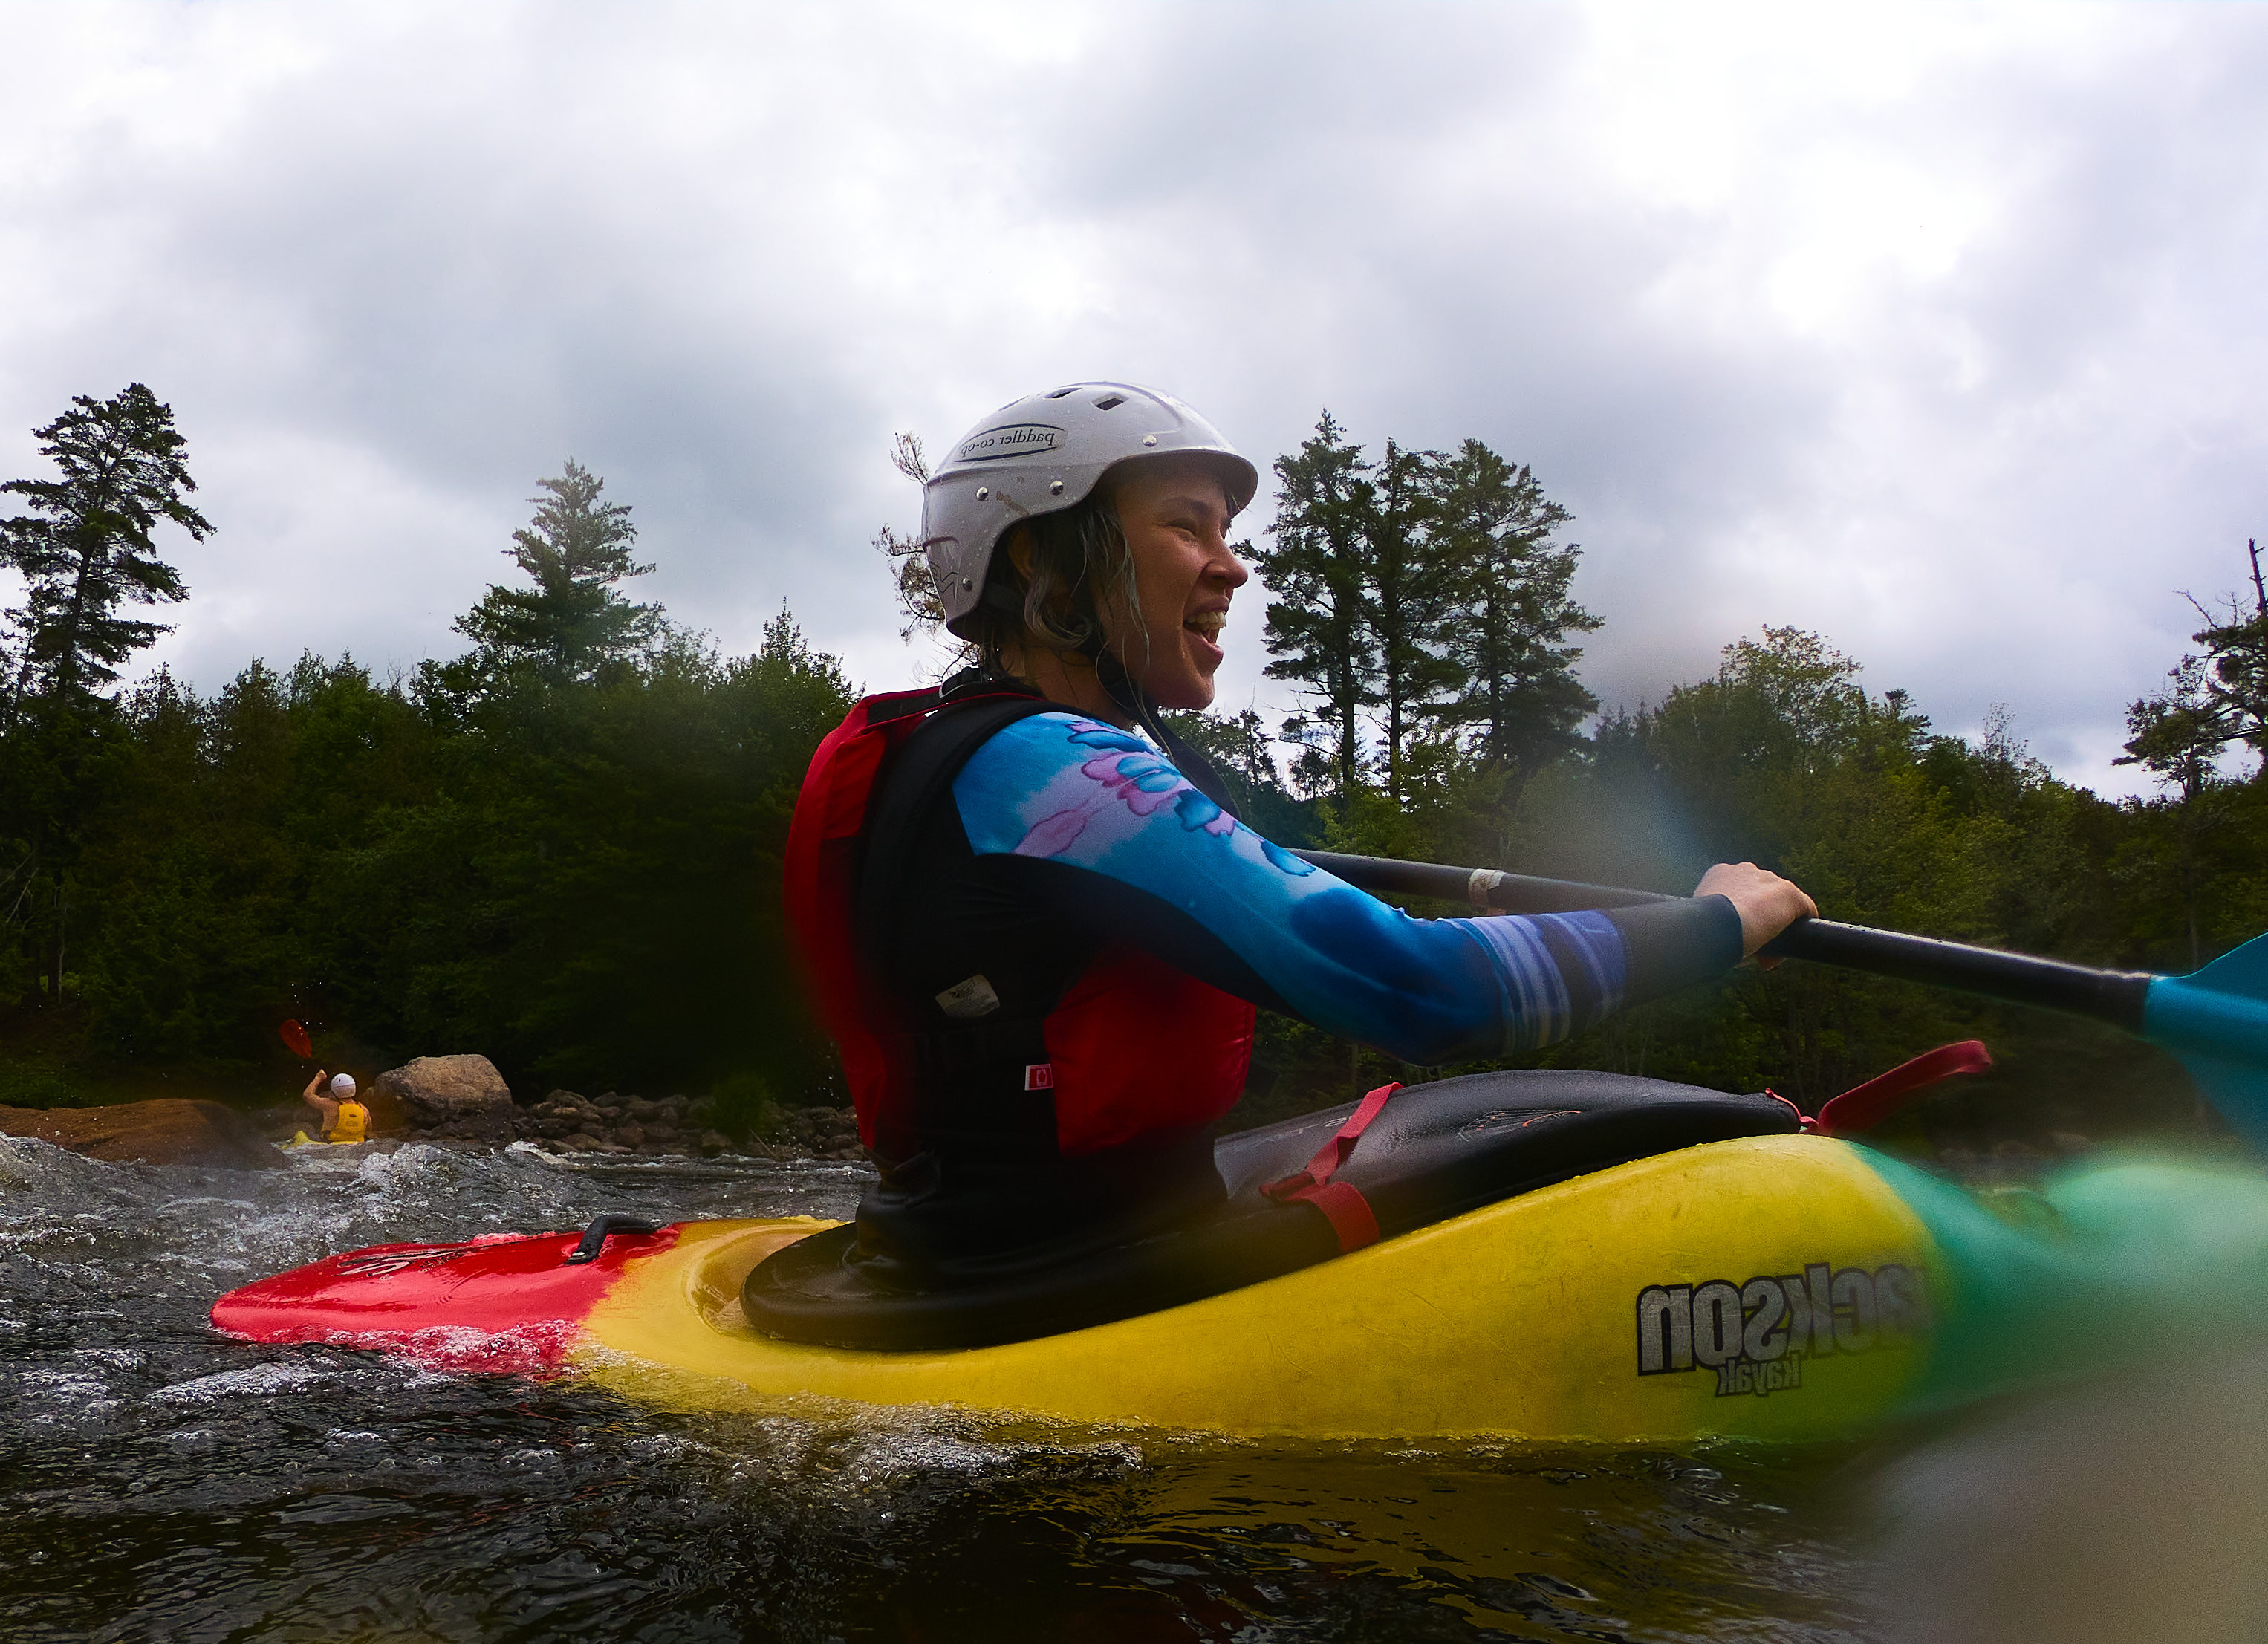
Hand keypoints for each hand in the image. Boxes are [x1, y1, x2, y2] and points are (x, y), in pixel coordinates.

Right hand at [1693, 862, 1816, 967]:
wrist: (1717, 926)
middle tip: (1755, 941)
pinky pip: (1805, 908)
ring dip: (1779, 921)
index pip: (1738, 890)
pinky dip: (1803, 923)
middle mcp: (1745, 870)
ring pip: (1782, 902)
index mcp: (1720, 874)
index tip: (1739, 932)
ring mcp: (1770, 880)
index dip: (1741, 913)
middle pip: (1762, 894)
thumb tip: (1737, 945)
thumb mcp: (1708, 922)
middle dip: (1760, 916)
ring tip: (1772, 946)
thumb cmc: (1703, 930)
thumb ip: (1722, 924)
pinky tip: (1799, 941)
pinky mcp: (1790, 894)